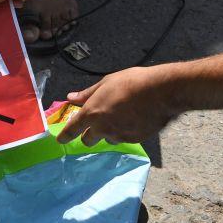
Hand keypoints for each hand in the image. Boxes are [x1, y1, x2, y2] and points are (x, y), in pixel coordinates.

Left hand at [57, 65, 180, 145]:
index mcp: (91, 113)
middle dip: (89, 135)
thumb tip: (70, 98)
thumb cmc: (132, 82)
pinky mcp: (134, 140)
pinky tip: (135, 119)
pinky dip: (125, 131)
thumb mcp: (106, 82)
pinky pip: (124, 138)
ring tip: (122, 117)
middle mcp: (102, 128)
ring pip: (108, 139)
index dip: (65, 136)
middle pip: (88, 140)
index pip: (72, 129)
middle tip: (96, 125)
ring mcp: (118, 136)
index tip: (61, 140)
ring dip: (109, 132)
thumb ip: (87, 94)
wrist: (162, 92)